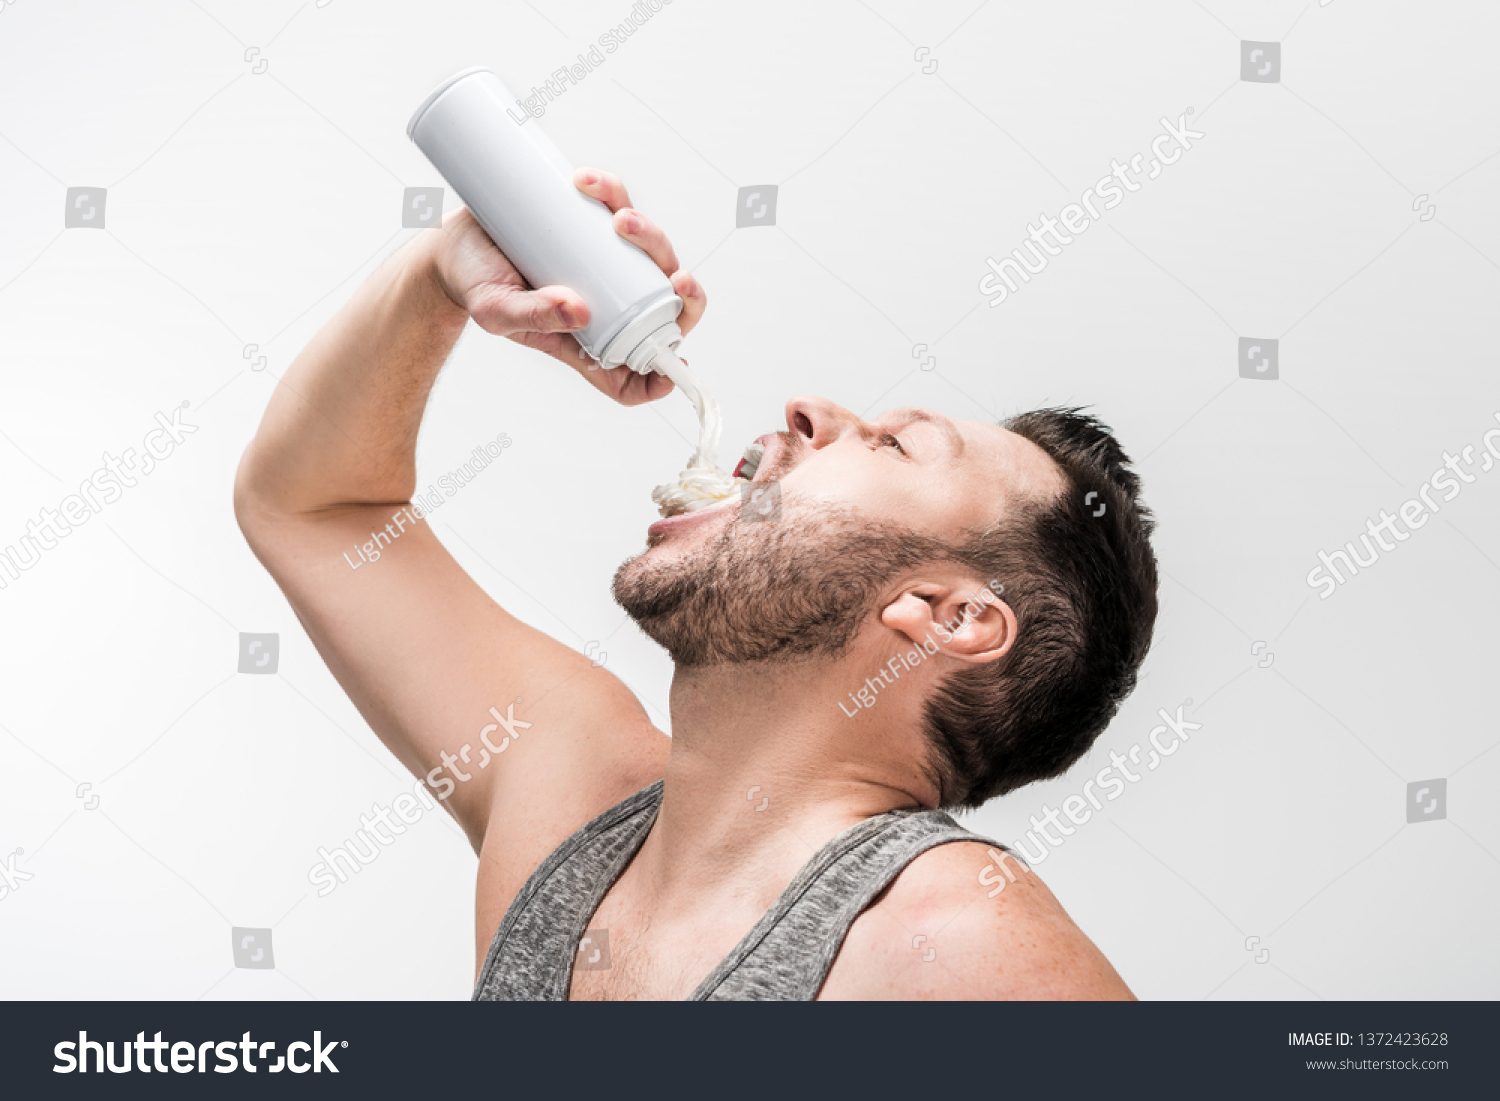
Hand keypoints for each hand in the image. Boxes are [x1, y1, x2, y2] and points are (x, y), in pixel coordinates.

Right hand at [424, 168, 706, 406]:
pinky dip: (613, 193)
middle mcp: (606, 305)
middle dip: (683, 294)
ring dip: (651, 237)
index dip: (664, 375)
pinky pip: (618, 207)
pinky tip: (593, 184)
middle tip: (677, 277)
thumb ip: (533, 317)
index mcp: (589, 342)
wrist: (451, 244)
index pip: (638, 374)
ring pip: (652, 256)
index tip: (674, 361)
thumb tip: (580, 311)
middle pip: (664, 308)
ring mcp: (604, 265)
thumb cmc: (475, 287)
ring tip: (620, 218)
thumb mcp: (496, 311)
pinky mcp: (593, 226)